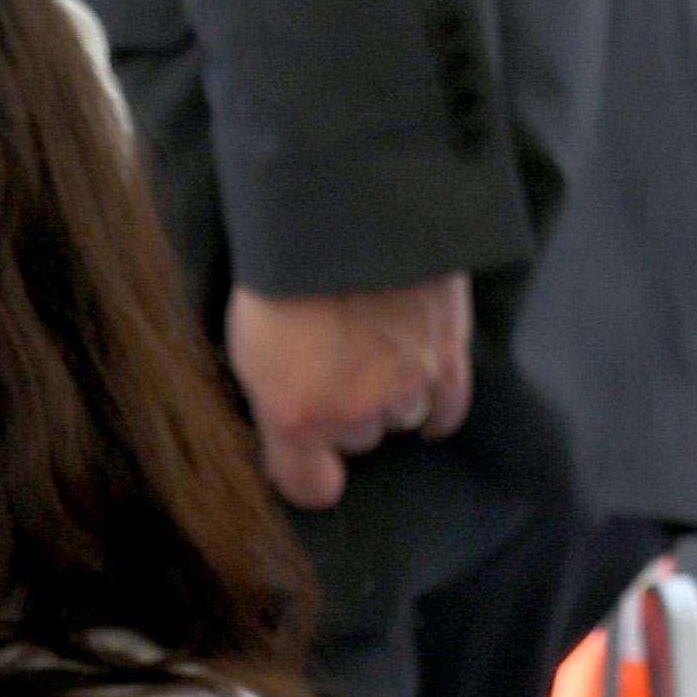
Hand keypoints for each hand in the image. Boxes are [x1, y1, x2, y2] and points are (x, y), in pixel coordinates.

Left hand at [228, 276, 475, 510]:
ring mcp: (407, 385)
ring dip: (389, 396)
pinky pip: (448, 408)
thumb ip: (272, 398)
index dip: (306, 471)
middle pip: (357, 440)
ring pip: (400, 417)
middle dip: (346, 412)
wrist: (343, 208)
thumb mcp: (246, 345)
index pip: (310, 487)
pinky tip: (425, 399)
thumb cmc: (281, 271)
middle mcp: (355, 413)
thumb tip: (285, 422)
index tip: (304, 456)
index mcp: (296, 416)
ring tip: (373, 352)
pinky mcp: (450, 353)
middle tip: (335, 366)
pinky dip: (437, 408)